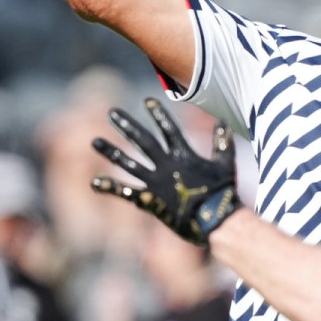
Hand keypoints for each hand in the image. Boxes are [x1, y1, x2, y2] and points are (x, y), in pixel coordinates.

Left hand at [91, 98, 240, 245]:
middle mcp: (165, 165)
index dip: (158, 114)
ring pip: (129, 163)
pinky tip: (94, 182)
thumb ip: (222, 141)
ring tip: (95, 142)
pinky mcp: (149, 200)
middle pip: (143, 141)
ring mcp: (155, 182)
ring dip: (111, 152)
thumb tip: (224, 120)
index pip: (168, 128)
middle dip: (127, 126)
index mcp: (183, 155)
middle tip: (111, 112)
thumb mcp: (225, 162)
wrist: (215, 219)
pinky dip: (111, 187)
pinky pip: (126, 192)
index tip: (147, 101)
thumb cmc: (223, 191)